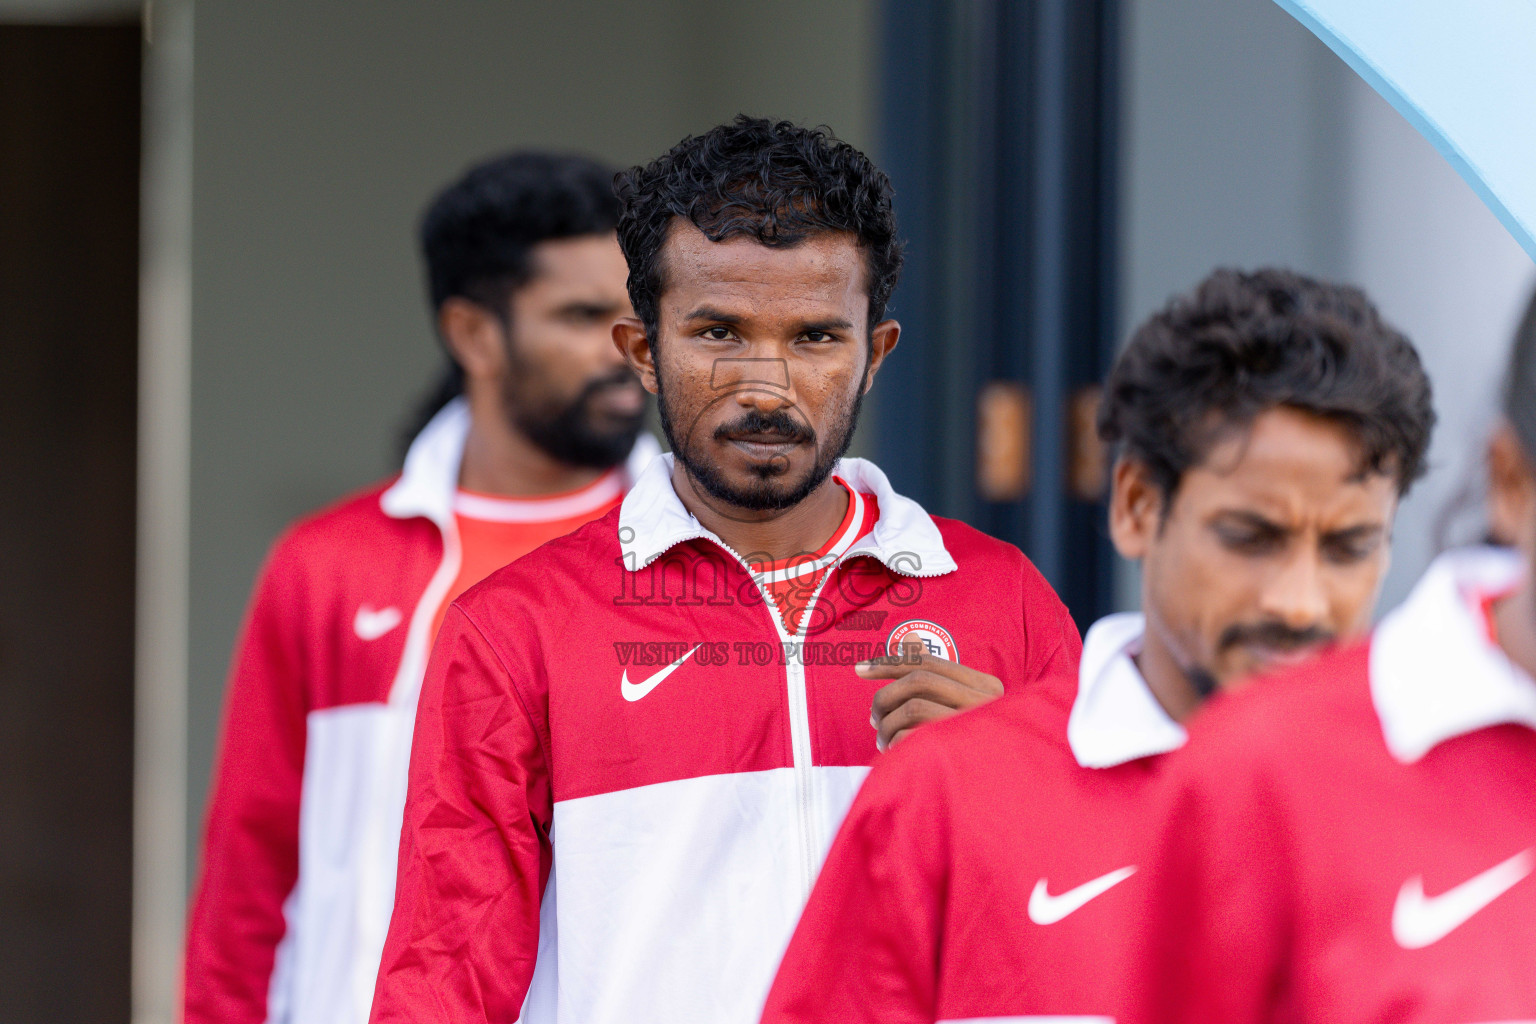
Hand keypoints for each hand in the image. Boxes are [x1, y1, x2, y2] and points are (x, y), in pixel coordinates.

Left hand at [859, 645, 1003, 750]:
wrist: (1004, 795)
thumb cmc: (979, 746)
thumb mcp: (966, 708)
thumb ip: (939, 679)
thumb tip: (907, 642)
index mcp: (986, 687)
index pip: (930, 662)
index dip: (890, 663)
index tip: (861, 669)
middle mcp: (984, 701)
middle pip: (918, 681)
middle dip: (885, 697)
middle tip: (874, 717)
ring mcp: (973, 725)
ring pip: (913, 707)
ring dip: (887, 724)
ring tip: (882, 740)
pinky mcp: (959, 751)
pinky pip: (913, 737)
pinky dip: (895, 742)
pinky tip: (894, 754)